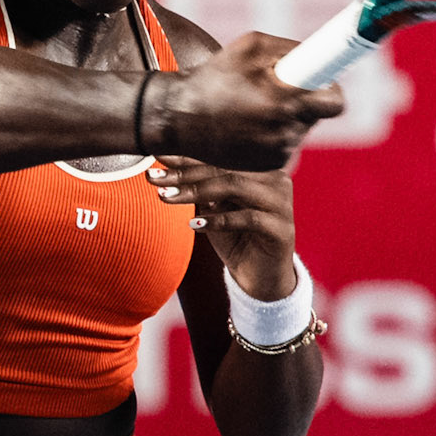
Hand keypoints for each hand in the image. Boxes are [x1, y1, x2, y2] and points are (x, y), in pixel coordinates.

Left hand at [148, 156, 298, 299]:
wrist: (261, 280)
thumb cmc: (235, 240)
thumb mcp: (214, 209)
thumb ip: (199, 187)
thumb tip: (164, 160)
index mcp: (260, 169)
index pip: (218, 159)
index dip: (186, 157)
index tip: (155, 155)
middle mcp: (275, 180)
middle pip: (224, 170)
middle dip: (185, 174)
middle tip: (152, 178)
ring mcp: (282, 204)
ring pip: (234, 187)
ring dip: (196, 192)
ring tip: (166, 198)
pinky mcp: (282, 229)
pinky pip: (247, 218)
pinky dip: (218, 220)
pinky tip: (194, 225)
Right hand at [151, 33, 342, 171]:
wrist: (179, 119)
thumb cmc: (213, 78)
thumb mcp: (250, 47)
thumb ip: (290, 49)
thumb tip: (318, 56)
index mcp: (285, 102)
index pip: (335, 102)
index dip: (330, 88)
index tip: (321, 80)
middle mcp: (286, 132)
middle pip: (317, 113)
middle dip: (303, 98)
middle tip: (277, 88)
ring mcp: (278, 153)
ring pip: (300, 128)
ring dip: (286, 115)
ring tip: (253, 106)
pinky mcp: (269, 166)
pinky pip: (285, 143)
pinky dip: (273, 132)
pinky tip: (248, 124)